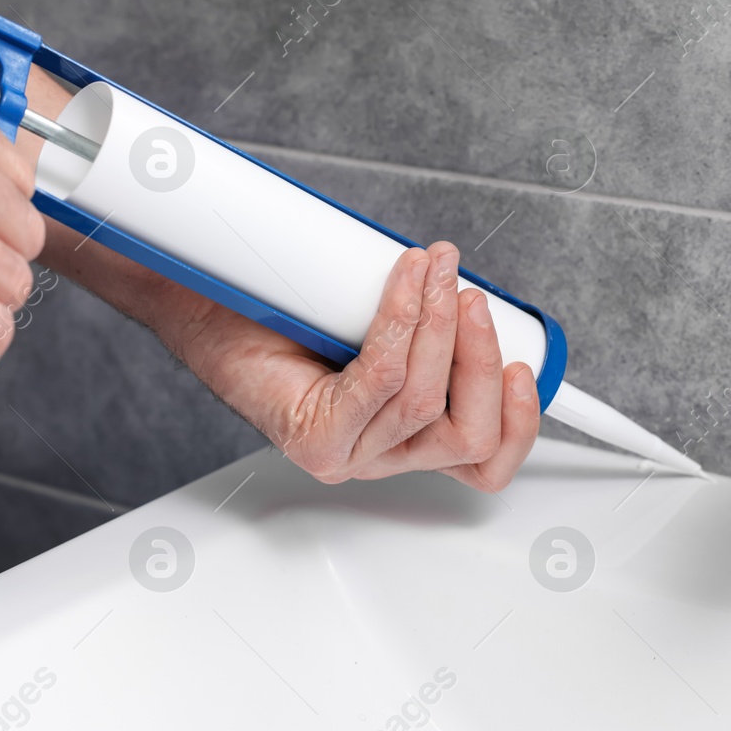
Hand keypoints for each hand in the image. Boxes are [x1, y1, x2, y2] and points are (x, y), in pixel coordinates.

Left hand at [178, 241, 541, 491]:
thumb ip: (427, 322)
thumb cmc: (282, 314)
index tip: (525, 367)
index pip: (483, 459)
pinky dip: (402, 324)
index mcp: (403, 438)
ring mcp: (346, 454)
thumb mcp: (378, 320)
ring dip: (441, 326)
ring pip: (424, 403)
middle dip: (482, 359)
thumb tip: (469, 286)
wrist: (205, 307)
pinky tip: (405, 284)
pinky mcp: (316, 440)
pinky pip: (382, 381)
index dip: (520, 421)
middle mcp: (378, 455)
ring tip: (435, 272)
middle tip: (472, 297)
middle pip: (467, 436)